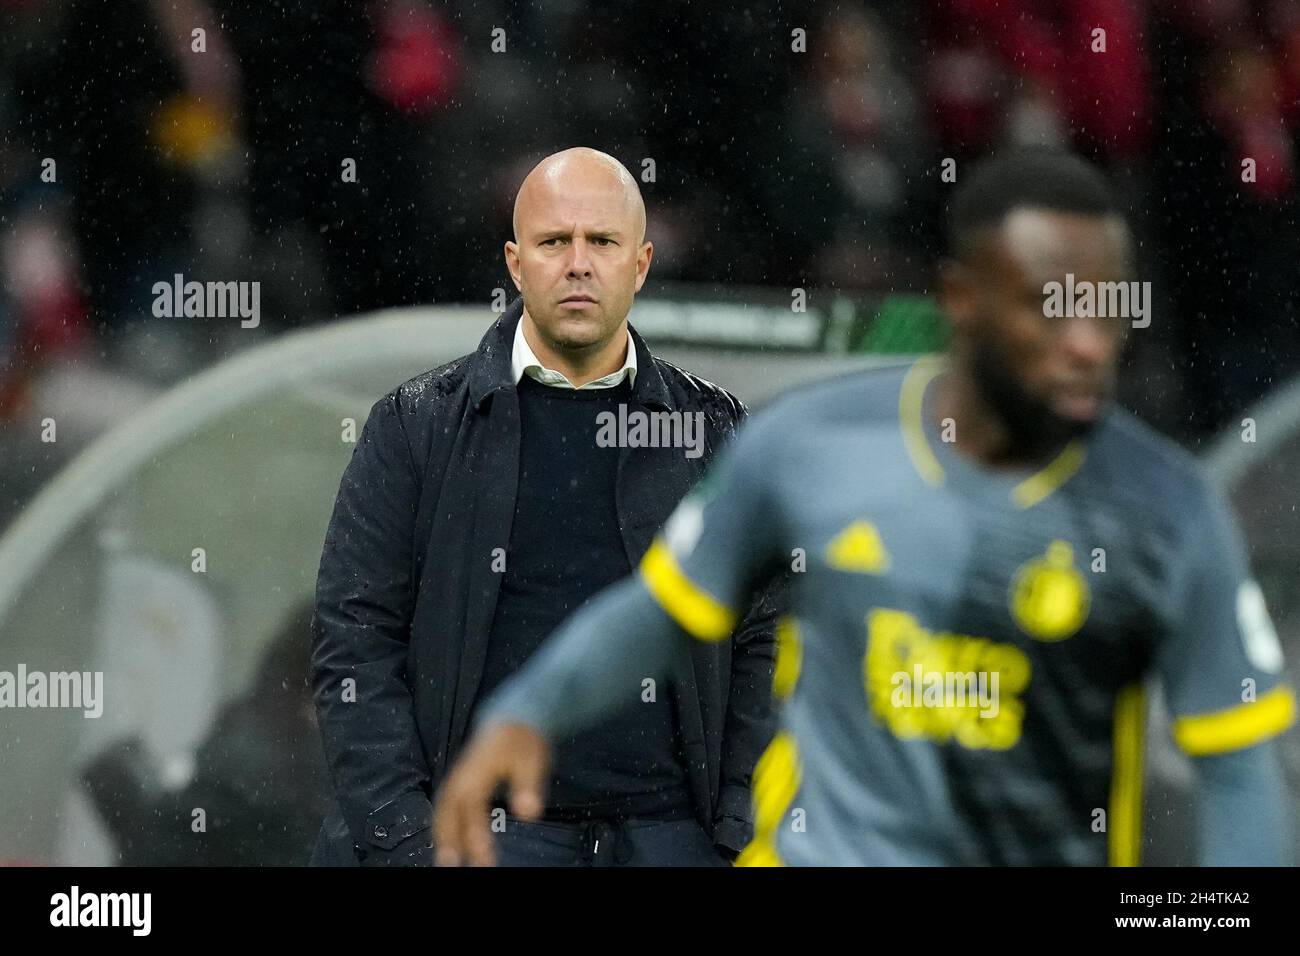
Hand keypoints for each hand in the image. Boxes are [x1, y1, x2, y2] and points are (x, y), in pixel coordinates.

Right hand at [432, 721, 550, 865]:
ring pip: (442, 807)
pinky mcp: (459, 780)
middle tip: (450, 863)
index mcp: (479, 768)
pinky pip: (445, 804)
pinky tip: (448, 841)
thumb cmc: (522, 741)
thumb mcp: (532, 761)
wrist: (512, 720)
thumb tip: (530, 813)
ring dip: (442, 832)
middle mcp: (463, 774)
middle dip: (447, 835)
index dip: (474, 829)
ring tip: (446, 860)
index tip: (482, 853)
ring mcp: (458, 777)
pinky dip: (443, 823)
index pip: (472, 802)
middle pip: (447, 807)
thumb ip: (529, 787)